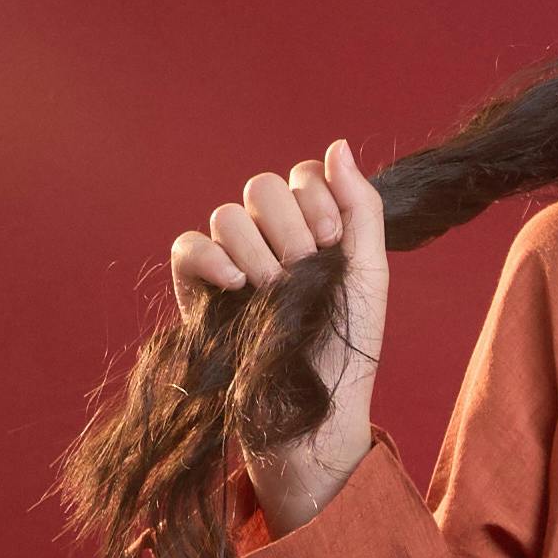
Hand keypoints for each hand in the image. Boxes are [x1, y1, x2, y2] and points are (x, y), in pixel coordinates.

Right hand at [166, 135, 388, 531]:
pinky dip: (211, 258)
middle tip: (303, 268)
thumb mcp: (369, 274)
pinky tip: (237, 286)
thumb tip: (339, 143)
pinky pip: (188, 248)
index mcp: (310, 232)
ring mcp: (231, 265)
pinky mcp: (198, 293)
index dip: (315, 197)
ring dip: (256, 248)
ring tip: (273, 290)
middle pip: (261, 187)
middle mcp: (269, 242)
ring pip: (226, 215)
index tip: (332, 241)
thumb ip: (360, 207)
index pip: (301, 177)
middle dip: (288, 224)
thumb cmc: (346, 350)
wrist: (314, 413)